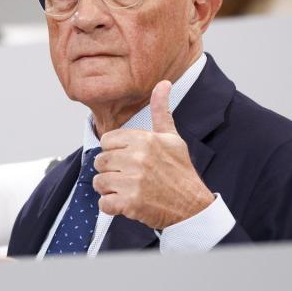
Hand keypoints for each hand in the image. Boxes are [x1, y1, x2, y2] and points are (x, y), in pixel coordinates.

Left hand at [93, 81, 214, 229]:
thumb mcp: (173, 138)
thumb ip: (161, 111)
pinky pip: (103, 204)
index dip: (114, 152)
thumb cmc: (180, 172)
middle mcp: (138, 158)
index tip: (128, 160)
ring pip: (99, 182)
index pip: (106, 141)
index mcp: (145, 140)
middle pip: (99, 162)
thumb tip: (163, 83)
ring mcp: (133, 181)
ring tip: (128, 190)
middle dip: (110, 171)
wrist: (193, 207)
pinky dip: (111, 207)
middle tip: (128, 177)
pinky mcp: (130, 203)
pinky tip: (127, 204)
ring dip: (109, 190)